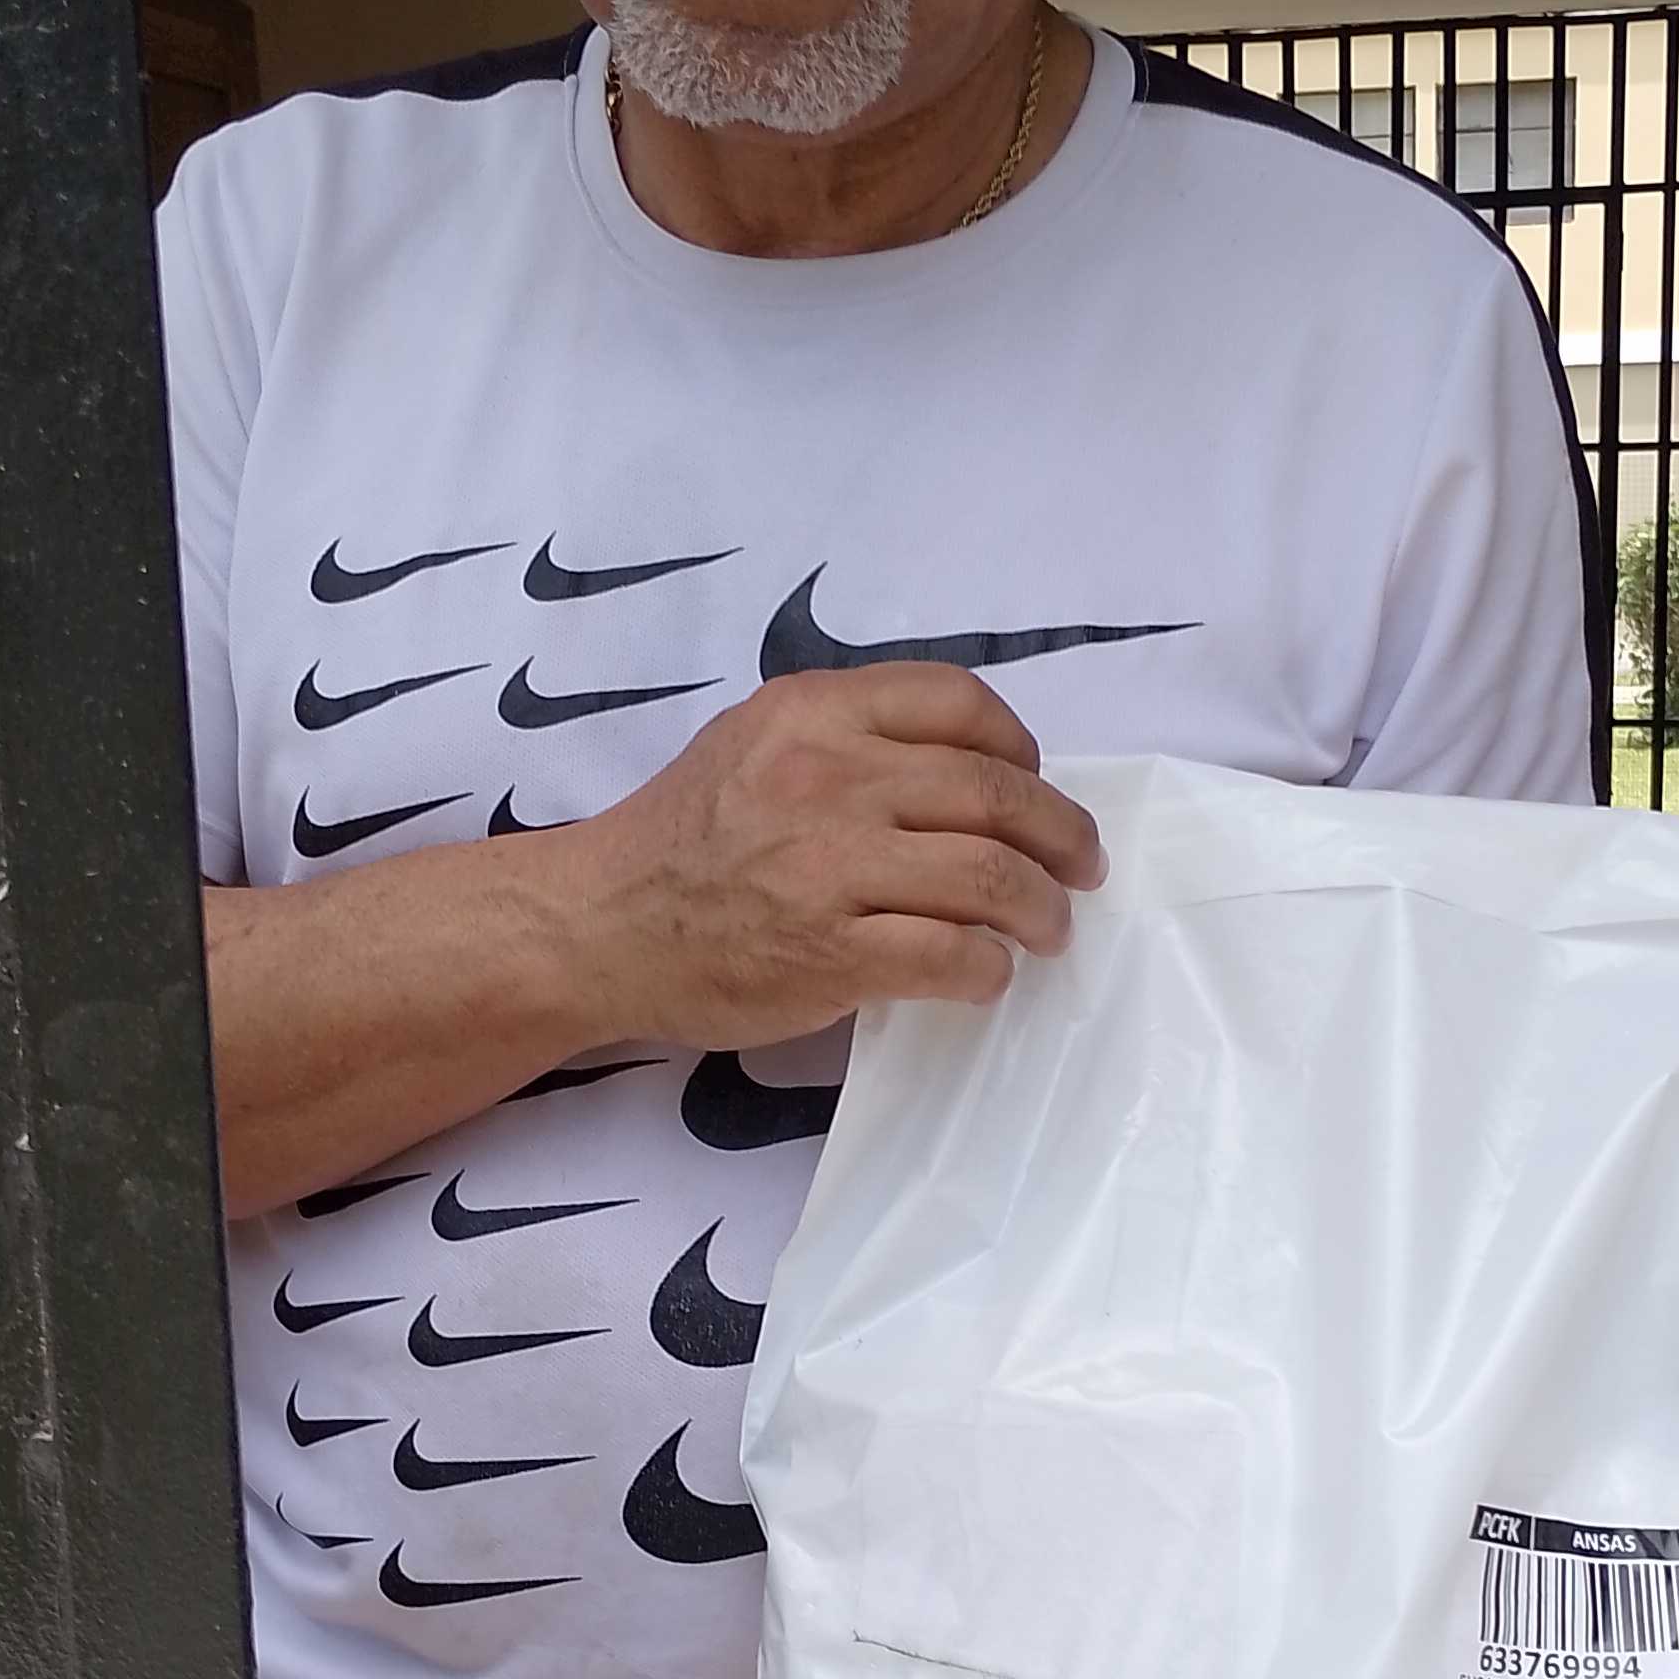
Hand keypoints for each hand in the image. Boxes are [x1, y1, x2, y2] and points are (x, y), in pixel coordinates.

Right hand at [547, 665, 1105, 1049]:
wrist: (598, 925)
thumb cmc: (682, 840)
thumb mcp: (754, 742)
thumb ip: (845, 737)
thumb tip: (966, 768)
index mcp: (814, 712)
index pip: (959, 703)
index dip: (1020, 747)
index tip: (1034, 783)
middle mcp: (827, 776)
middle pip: (995, 793)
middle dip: (1061, 835)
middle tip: (1080, 867)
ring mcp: (829, 866)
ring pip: (989, 876)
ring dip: (1041, 909)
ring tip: (1049, 928)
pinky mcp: (829, 951)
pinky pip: (949, 954)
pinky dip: (987, 968)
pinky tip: (986, 975)